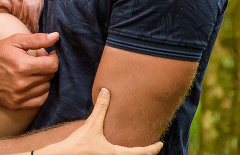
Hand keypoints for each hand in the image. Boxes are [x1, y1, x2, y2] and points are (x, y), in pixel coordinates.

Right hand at [0, 32, 58, 108]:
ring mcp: (18, 96)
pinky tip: (33, 83)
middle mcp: (21, 83)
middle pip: (50, 76)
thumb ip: (37, 39)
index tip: (49, 53)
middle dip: (47, 66)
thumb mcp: (16, 40)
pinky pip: (40, 100)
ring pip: (46, 88)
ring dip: (44, 78)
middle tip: (38, 60)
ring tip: (34, 70)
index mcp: (22, 65)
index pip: (52, 65)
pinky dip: (40, 91)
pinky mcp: (16, 105)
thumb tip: (56, 36)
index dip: (53, 57)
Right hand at [40, 89, 163, 154]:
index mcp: (116, 153)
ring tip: (138, 146)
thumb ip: (100, 108)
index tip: (161, 144)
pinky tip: (119, 146)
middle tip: (153, 145)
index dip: (152, 149)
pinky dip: (122, 153)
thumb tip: (106, 91)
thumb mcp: (92, 124)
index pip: (140, 153)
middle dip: (144, 153)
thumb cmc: (79, 143)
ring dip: (132, 153)